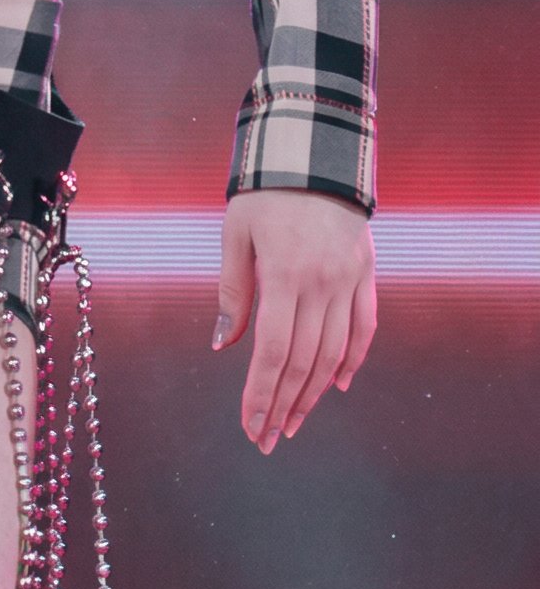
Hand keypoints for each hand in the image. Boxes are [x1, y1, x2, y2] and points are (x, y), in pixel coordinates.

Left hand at [213, 191, 375, 453]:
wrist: (316, 149)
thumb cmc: (265, 191)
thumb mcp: (236, 233)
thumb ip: (233, 291)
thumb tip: (223, 345)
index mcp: (284, 274)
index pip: (274, 352)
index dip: (261, 394)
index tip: (250, 426)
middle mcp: (322, 282)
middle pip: (304, 362)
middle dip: (283, 405)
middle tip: (267, 438)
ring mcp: (349, 279)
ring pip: (335, 353)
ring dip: (313, 394)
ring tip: (293, 422)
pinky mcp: (366, 272)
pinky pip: (364, 327)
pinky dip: (352, 360)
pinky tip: (335, 385)